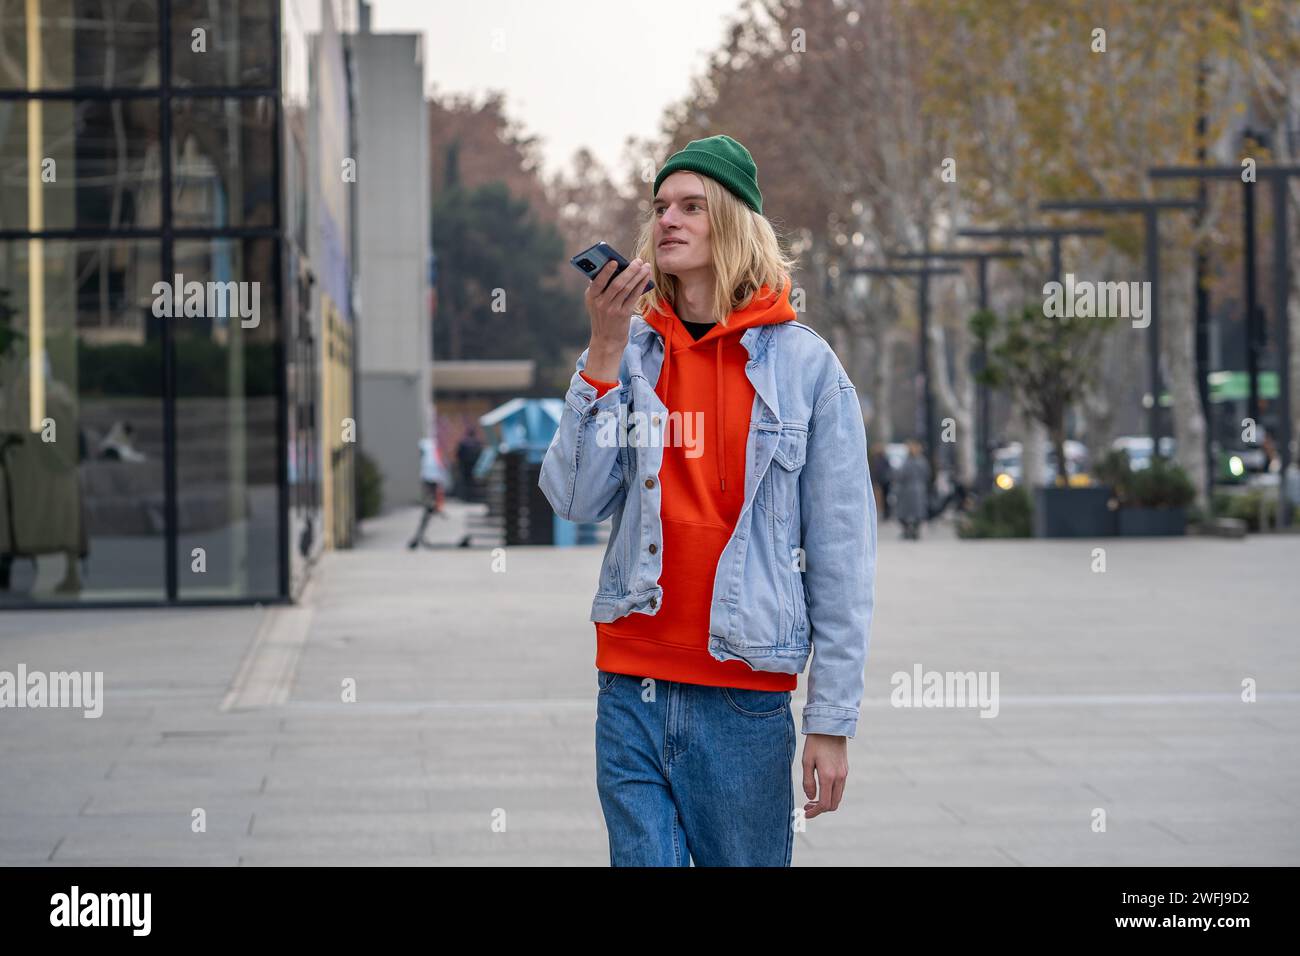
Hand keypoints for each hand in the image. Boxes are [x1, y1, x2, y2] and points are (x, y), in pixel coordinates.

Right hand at [584, 258, 650, 380]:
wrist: (606, 340)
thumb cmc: (602, 316)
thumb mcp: (594, 302)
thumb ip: (599, 286)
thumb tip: (611, 266)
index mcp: (591, 296)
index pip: (598, 281)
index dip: (606, 271)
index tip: (614, 261)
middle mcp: (601, 303)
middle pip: (617, 284)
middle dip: (629, 270)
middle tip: (638, 260)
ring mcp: (613, 310)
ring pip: (627, 289)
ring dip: (638, 276)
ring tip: (645, 266)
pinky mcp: (624, 314)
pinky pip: (634, 296)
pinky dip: (641, 285)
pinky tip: (646, 278)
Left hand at [801, 733, 847, 818]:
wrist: (831, 726)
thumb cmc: (815, 743)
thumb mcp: (806, 761)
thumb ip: (808, 781)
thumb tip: (811, 797)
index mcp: (828, 777)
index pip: (824, 804)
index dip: (815, 812)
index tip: (805, 814)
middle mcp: (839, 777)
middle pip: (833, 804)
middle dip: (820, 809)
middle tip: (807, 807)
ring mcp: (844, 774)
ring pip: (838, 796)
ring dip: (826, 801)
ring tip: (812, 799)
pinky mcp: (845, 769)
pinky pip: (840, 788)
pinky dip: (831, 793)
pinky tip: (821, 788)